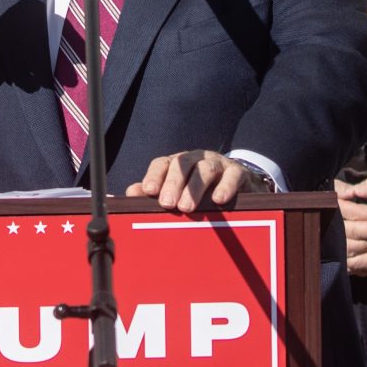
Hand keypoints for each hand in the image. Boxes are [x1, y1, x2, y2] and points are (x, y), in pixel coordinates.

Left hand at [127, 150, 266, 212]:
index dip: (154, 176)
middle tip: (167, 203)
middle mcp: (196, 159)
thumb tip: (127, 195)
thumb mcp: (177, 192)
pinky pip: (233, 176)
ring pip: (205, 170)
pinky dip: (226, 187)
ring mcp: (218, 164)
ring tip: (187, 207)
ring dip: (195, 188)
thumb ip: (154, 194)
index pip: (162, 163)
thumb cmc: (201, 190)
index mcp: (178, 164)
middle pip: (182, 164)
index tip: (147, 191)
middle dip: (173, 183)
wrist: (239, 186)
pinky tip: (218, 200)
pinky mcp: (238, 172)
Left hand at [335, 175, 366, 278]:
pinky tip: (345, 256)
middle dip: (334, 222)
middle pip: (351, 236)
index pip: (355, 213)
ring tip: (329, 233)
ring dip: (340, 246)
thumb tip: (352, 190)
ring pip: (356, 257)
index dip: (339, 201)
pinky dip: (355, 266)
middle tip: (325, 210)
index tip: (330, 191)